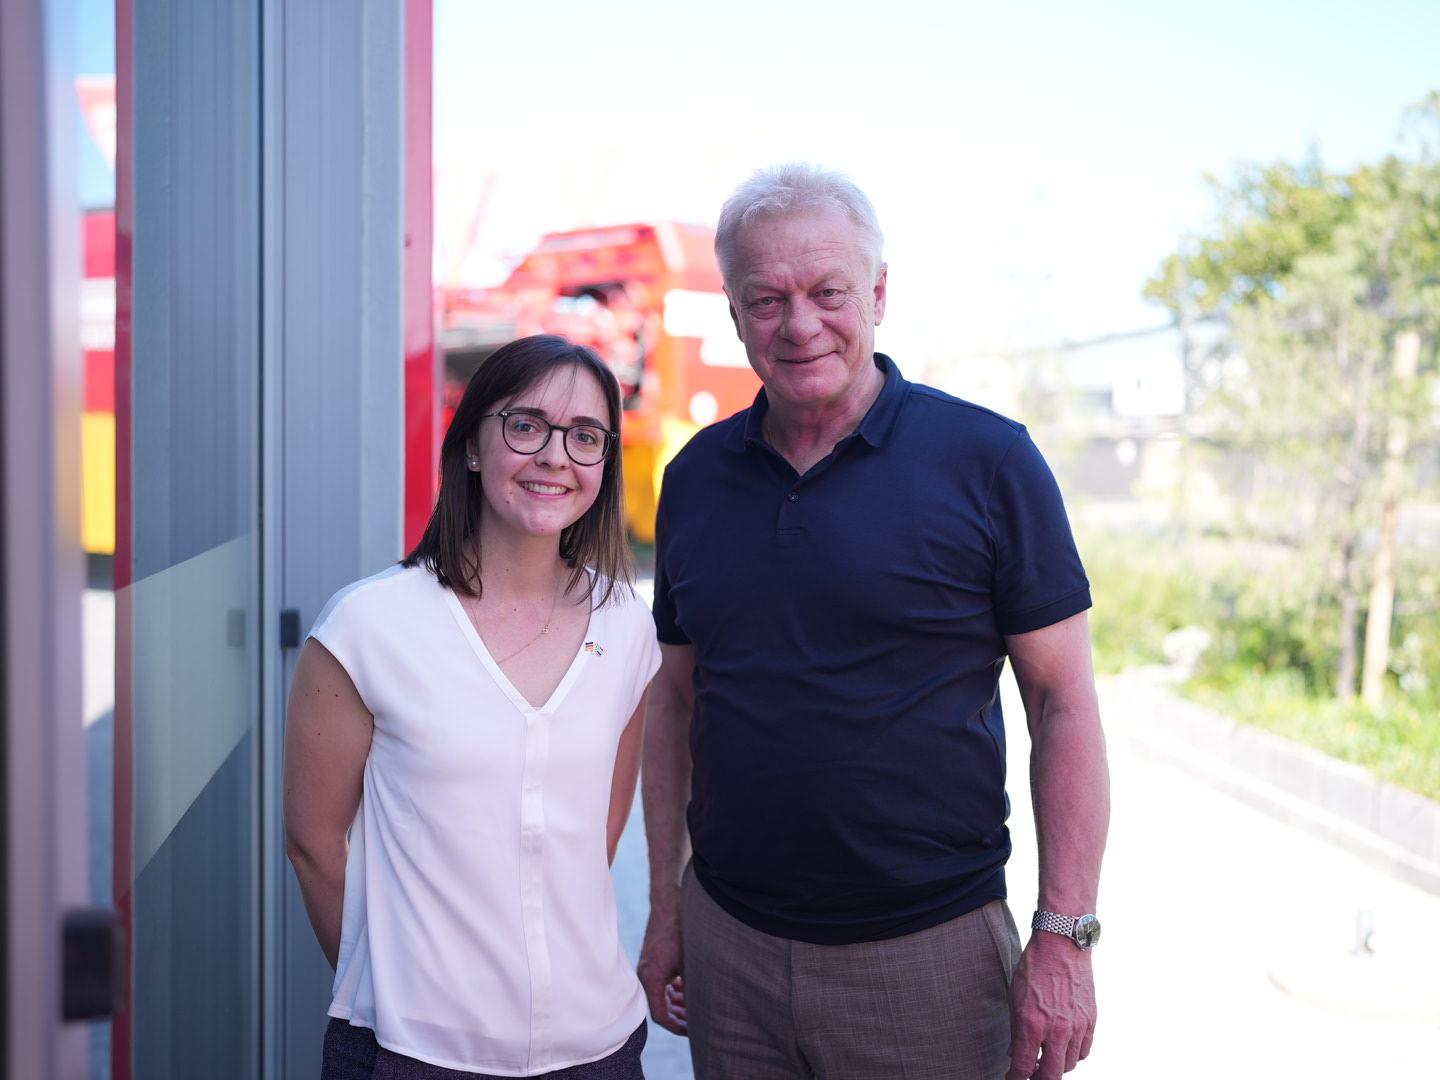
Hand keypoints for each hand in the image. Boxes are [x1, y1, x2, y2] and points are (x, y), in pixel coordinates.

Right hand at [637, 905, 687, 1035]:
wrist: (670, 902)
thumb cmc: (679, 931)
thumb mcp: (690, 964)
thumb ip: (693, 988)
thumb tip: (702, 1009)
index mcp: (652, 979)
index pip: (661, 1016)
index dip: (677, 1026)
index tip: (693, 1030)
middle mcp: (646, 974)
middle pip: (661, 1007)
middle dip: (679, 1016)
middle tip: (697, 1021)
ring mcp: (649, 965)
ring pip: (662, 994)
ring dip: (678, 1002)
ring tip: (696, 1005)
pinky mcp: (654, 958)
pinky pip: (663, 981)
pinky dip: (675, 988)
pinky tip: (688, 987)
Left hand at [1005, 932, 1096, 1079]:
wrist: (1062, 944)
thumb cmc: (1034, 967)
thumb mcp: (1015, 997)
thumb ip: (1016, 1029)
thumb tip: (1016, 1054)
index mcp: (1032, 1024)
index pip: (1023, 1068)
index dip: (1015, 1078)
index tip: (1012, 1078)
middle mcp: (1057, 1030)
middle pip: (1051, 1075)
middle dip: (1039, 1079)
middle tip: (1031, 1075)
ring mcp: (1077, 1026)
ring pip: (1070, 1065)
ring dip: (1057, 1066)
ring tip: (1047, 1059)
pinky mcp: (1091, 1020)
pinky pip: (1084, 1050)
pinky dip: (1074, 1054)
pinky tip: (1064, 1047)